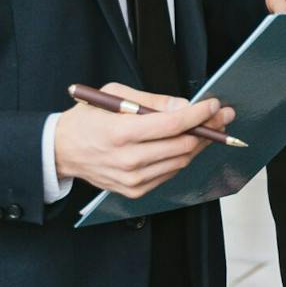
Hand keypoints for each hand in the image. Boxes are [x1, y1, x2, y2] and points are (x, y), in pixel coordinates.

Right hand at [53, 83, 234, 198]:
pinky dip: (181, 157)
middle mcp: (128, 159)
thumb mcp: (115, 96)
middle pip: (183, 146)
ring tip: (209, 128)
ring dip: (198, 144)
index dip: (199, 114)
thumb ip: (152, 100)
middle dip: (208, 128)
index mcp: (121, 132)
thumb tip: (184, 106)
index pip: (172, 125)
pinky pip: (170, 172)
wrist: (62, 151)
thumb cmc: (88, 119)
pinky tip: (185, 144)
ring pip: (181, 161)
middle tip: (222, 115)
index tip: (214, 105)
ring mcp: (133, 179)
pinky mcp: (135, 190)